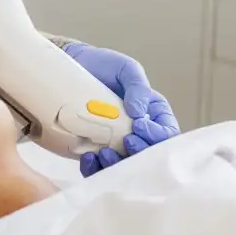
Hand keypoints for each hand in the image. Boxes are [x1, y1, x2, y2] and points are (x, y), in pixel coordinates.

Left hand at [61, 42, 179, 177]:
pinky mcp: (92, 151)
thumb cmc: (103, 66)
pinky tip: (88, 157)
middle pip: (147, 155)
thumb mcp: (125, 69)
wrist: (69, 68)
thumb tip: (139, 112)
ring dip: (116, 164)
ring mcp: (114, 144)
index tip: (139, 125)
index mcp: (153, 115)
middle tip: (125, 141)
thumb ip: (138, 87)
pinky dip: (94, 168)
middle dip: (139, 152)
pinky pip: (97, 168)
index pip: (166, 134)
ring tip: (104, 153)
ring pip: (122, 166)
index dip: (157, 135)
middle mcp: (136, 133)